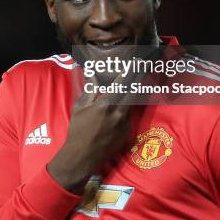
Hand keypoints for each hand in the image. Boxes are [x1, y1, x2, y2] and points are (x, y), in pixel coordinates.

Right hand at [47, 75, 131, 193]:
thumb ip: (89, 90)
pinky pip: (129, 116)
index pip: (122, 84)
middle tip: (141, 69)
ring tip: (136, 83)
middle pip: (133, 92)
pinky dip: (127, 109)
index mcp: (105, 105)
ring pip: (132, 104)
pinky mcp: (127, 132)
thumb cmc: (77, 130)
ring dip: (133, 94)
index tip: (135, 62)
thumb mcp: (79, 107)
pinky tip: (124, 106)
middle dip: (137, 80)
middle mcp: (118, 113)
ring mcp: (125, 124)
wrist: (82, 157)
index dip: (130, 72)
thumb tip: (92, 74)